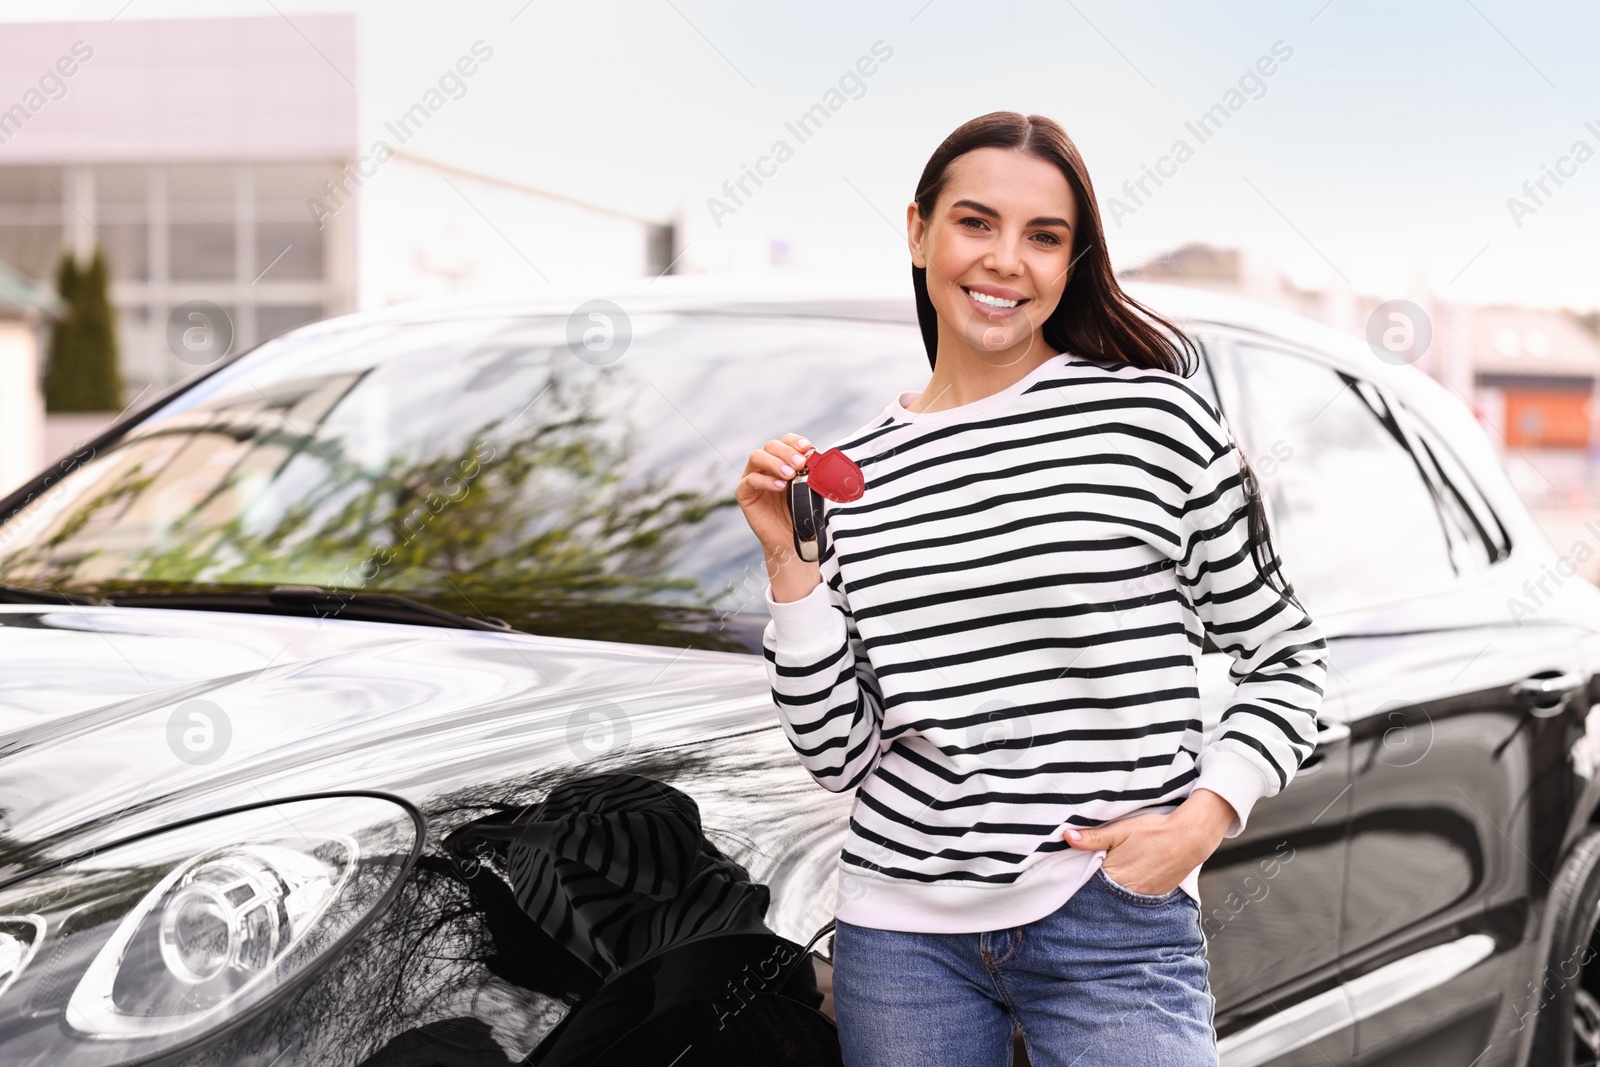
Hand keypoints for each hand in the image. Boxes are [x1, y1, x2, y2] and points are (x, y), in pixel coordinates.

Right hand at [735, 431, 821, 601]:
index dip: (795, 441)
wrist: (792, 539)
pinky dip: (766, 480)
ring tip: (790, 475)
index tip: (807, 448)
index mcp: (782, 460)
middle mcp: (765, 465)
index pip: (785, 441)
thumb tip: (822, 457)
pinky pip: (750, 480)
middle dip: (786, 452)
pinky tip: (780, 487)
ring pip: (757, 456)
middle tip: (800, 463)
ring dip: (775, 462)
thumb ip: (813, 472)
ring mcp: (752, 477)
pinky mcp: (744, 493)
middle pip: (770, 445)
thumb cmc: (803, 512)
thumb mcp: (811, 489)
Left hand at [1063, 789, 1237, 895]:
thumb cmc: (1154, 831)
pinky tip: (1133, 874)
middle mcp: (1129, 891)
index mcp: (1116, 876)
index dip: (1084, 874)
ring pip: (1121, 894)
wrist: (1190, 837)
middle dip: (1098, 882)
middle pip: (1104, 890)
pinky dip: (1132, 887)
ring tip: (1118, 869)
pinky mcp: (1157, 895)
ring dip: (1115, 886)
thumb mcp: (1121, 830)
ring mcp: (1145, 896)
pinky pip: (1138, 895)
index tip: (1080, 866)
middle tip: (1100, 866)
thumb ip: (1093, 837)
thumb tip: (1067, 837)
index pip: (1089, 882)